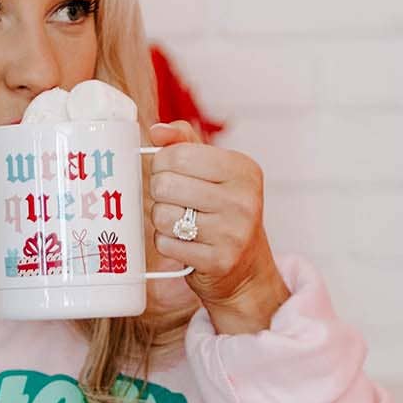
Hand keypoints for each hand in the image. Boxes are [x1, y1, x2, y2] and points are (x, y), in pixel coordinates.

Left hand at [143, 120, 290, 334]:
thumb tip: (156, 131)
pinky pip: (167, 244)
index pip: (178, 155)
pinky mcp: (218, 261)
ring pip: (163, 216)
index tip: (167, 172)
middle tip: (171, 200)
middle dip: (159, 193)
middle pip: (166, 184)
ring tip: (179, 223)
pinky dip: (167, 244)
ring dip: (161, 221)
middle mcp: (243, 199)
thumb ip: (186, 144)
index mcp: (243, 170)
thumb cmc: (224, 214)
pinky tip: (183, 243)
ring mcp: (233, 233)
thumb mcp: (215, 173)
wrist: (246, 271)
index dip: (161, 163)